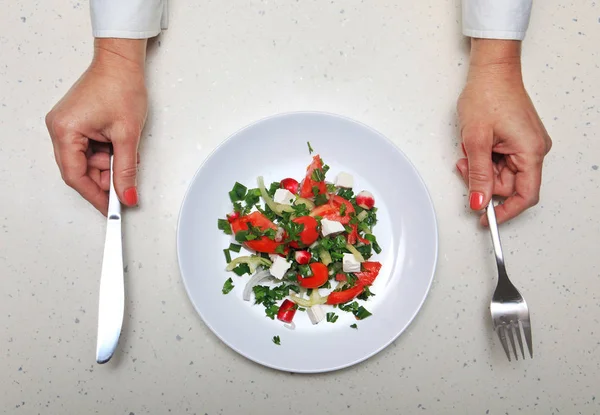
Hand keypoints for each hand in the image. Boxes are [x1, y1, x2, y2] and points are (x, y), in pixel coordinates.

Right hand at [46, 39, 147, 214]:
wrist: (122, 63)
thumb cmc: (121, 87)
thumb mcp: (127, 135)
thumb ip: (126, 170)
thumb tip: (127, 194)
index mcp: (65, 130)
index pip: (76, 176)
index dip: (95, 196)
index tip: (110, 209)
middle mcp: (60, 128)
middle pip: (79, 170)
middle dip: (104, 179)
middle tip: (125, 185)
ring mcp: (67, 126)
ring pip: (86, 162)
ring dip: (108, 165)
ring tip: (127, 155)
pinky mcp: (76, 124)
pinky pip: (88, 150)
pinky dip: (106, 155)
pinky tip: (120, 148)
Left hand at [456, 39, 551, 224]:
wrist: (491, 70)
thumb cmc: (488, 95)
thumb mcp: (476, 141)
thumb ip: (478, 175)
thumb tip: (479, 201)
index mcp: (530, 151)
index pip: (524, 195)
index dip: (504, 211)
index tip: (485, 218)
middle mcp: (534, 149)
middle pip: (509, 185)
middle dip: (483, 180)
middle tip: (465, 165)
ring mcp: (526, 144)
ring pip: (502, 173)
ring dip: (481, 168)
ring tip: (469, 148)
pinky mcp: (518, 139)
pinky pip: (501, 160)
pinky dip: (485, 158)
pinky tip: (476, 144)